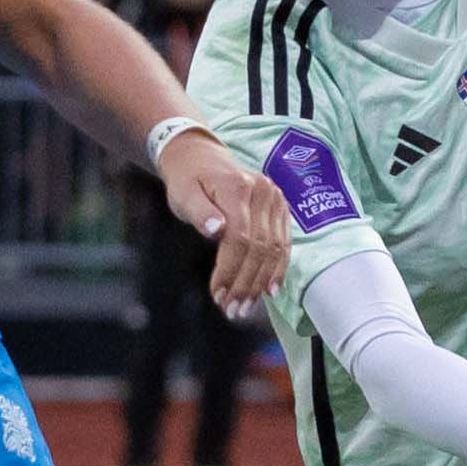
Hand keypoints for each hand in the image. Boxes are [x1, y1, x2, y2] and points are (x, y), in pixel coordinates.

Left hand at [155, 131, 291, 311]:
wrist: (201, 155)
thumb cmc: (187, 178)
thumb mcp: (182, 192)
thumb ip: (198, 211)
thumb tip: (215, 230)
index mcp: (238, 188)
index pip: (240, 237)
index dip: (230, 270)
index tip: (218, 295)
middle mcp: (263, 193)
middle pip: (260, 247)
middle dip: (246, 283)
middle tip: (232, 310)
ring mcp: (276, 200)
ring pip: (274, 249)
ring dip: (261, 282)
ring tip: (245, 306)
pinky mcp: (281, 208)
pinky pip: (284, 243)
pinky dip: (278, 269)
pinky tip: (270, 290)